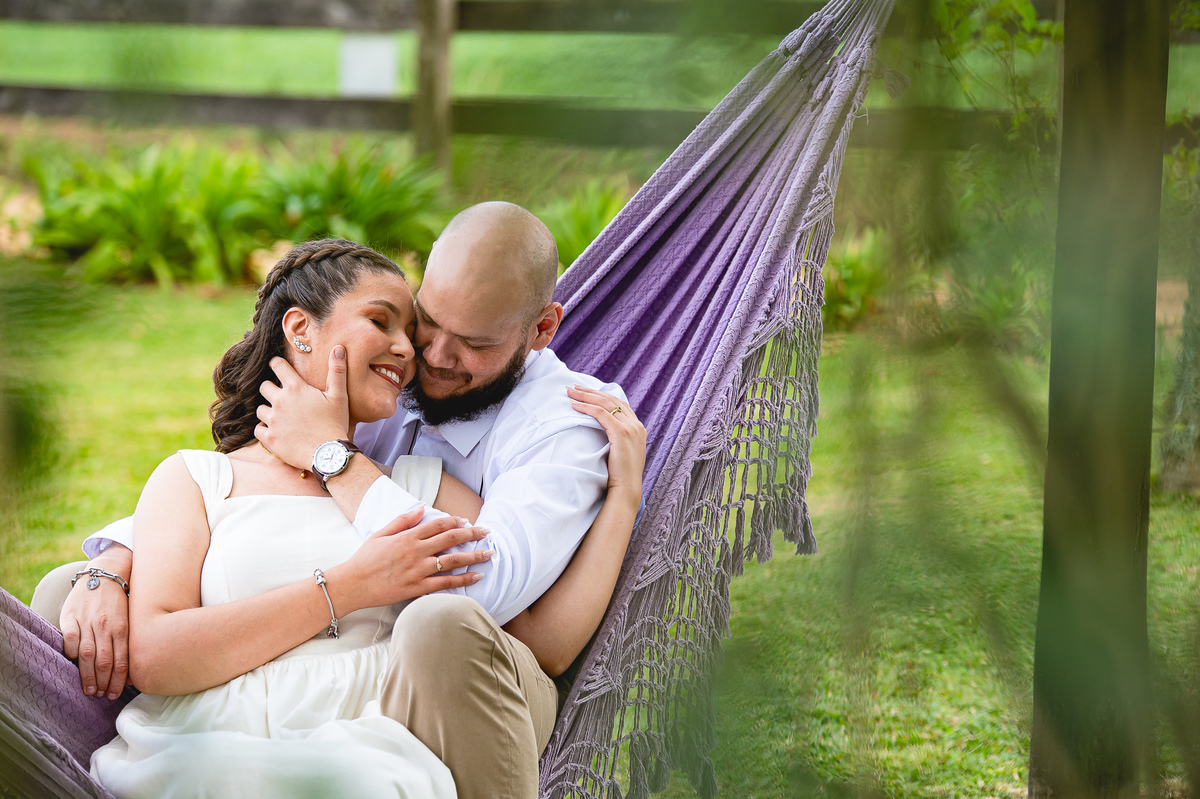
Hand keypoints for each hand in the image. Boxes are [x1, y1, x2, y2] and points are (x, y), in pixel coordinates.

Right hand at [60, 547, 131, 699]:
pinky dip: (71, 653)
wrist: (104, 574)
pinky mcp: (71, 616)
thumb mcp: (128, 619)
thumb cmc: (117, 602)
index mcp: (122, 628)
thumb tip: (130, 668)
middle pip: (104, 661)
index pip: (122, 661)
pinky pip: (70, 639)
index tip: (114, 694)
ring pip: (87, 655)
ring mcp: (88, 621)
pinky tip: (74, 663)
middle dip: (103, 683)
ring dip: (87, 676)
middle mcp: (106, 626)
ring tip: (89, 690)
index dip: (118, 681)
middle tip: (101, 696)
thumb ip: (126, 640)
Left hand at [256, 346, 349, 469]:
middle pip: (264, 387)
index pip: (277, 365)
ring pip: (260, 409)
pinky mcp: (269, 438)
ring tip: (283, 418)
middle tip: (284, 398)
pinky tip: (277, 432)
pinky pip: (258, 429)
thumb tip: (338, 348)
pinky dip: (265, 429)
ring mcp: (272, 420)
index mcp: (295, 388)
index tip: (280, 368)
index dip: (277, 364)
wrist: (328, 454)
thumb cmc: (335, 424)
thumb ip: (337, 371)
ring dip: (269, 411)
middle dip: (271, 389)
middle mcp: (280, 401)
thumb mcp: (339, 396)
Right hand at [327, 508, 493, 611]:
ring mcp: (418, 570)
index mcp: (408, 536)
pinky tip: (477, 576)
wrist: (352, 584)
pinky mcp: (418, 588)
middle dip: (472, 534)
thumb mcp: (381, 533)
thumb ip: (403, 520)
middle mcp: (416, 552)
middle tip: (487, 532)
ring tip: (489, 554)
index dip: (456, 521)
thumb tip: (421, 507)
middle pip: (451, 539)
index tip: (467, 521)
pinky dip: (463, 580)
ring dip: (474, 556)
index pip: (439, 524)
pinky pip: (445, 583)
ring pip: (453, 561)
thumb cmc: (364, 558)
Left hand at [568, 386, 646, 497]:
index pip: (619, 404)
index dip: (601, 396)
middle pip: (611, 400)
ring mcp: (631, 427)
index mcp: (638, 428)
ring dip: (586, 396)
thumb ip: (618, 440)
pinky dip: (586, 407)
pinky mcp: (621, 433)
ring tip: (570, 392)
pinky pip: (601, 414)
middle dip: (591, 392)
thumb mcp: (622, 453)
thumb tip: (602, 434)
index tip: (586, 392)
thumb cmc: (620, 476)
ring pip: (605, 403)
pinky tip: (574, 406)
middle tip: (574, 387)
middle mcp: (636, 425)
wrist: (627, 489)